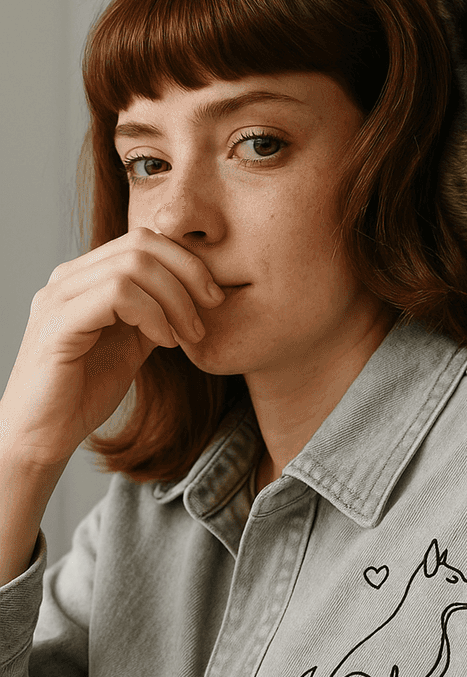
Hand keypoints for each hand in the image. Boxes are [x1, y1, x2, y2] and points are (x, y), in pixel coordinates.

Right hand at [0, 228, 224, 470]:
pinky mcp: (57, 323)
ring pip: (132, 265)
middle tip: (212, 307)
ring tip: (188, 334)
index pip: (143, 240)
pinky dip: (152, 314)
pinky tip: (164, 341)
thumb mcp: (132, 344)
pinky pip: (116, 295)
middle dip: (189, 273)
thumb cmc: (84, 392)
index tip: (213, 296)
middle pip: (142, 243)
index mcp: (84, 277)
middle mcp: (67, 278)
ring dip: (175, 299)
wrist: (44, 436)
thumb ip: (154, 313)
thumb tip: (194, 292)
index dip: (187, 261)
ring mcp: (58, 297)